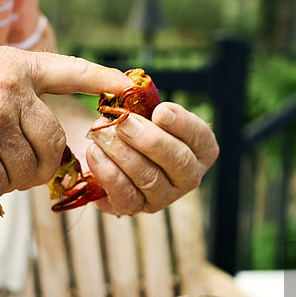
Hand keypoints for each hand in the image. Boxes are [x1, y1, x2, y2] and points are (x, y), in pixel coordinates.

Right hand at [0, 46, 132, 201]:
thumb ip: (19, 95)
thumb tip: (56, 145)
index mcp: (14, 67)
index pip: (70, 71)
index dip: (102, 79)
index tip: (128, 86)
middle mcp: (10, 89)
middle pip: (54, 145)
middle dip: (35, 165)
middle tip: (1, 161)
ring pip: (28, 172)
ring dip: (3, 178)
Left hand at [83, 103, 218, 214]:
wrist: (100, 140)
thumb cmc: (129, 119)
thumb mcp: (139, 104)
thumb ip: (141, 98)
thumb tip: (130, 89)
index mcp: (198, 147)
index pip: (201, 137)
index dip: (183, 124)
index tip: (160, 110)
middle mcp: (187, 175)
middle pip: (179, 162)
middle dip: (150, 141)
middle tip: (124, 122)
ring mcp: (162, 196)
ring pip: (150, 180)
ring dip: (123, 154)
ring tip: (101, 133)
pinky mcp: (133, 207)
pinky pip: (125, 196)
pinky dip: (108, 173)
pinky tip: (94, 152)